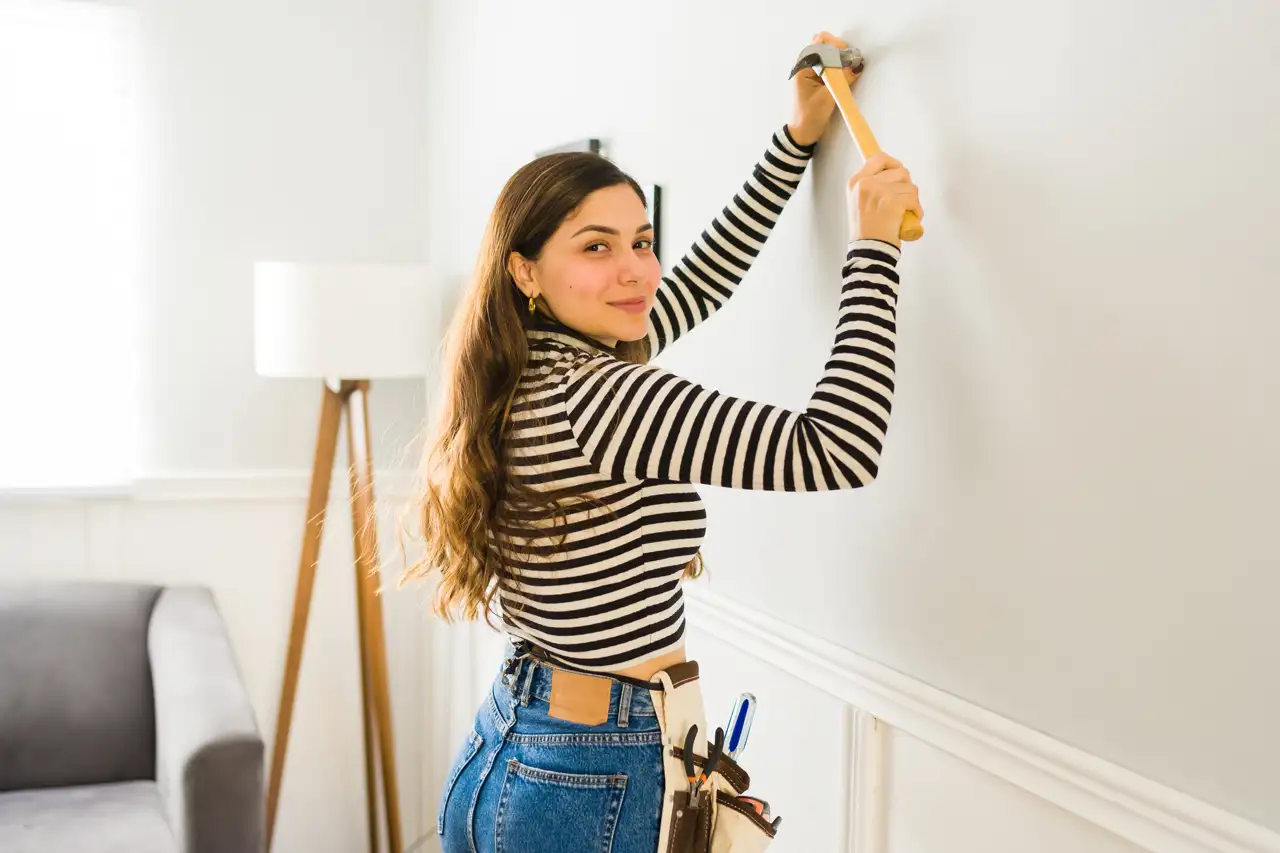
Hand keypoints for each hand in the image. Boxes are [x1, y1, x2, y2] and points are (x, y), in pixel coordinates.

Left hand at [788, 31, 859, 147]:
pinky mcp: (816, 78)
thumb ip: (842, 80)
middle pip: (823, 44)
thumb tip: (856, 66)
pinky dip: (838, 65)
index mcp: (802, 68)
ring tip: (849, 68)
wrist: (802, 133)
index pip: (819, 43)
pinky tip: (845, 73)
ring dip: (840, 58)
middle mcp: (804, 66)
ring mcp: (810, 71)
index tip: (848, 55)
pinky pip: (829, 64)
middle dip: (839, 50)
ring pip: (827, 54)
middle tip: (850, 61)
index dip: (835, 45)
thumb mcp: (827, 98)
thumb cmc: (809, 117)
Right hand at [847, 153, 922, 248]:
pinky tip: (910, 218)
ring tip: (905, 213)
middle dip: (907, 186)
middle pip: (900, 171)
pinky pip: (914, 198)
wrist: (868, 250)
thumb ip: (871, 185)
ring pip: (910, 185)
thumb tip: (892, 173)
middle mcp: (865, 183)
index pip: (878, 158)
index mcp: (855, 182)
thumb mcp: (860, 202)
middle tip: (904, 200)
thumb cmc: (867, 230)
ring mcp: (878, 191)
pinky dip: (917, 210)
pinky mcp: (892, 201)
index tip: (899, 172)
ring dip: (912, 200)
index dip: (893, 163)